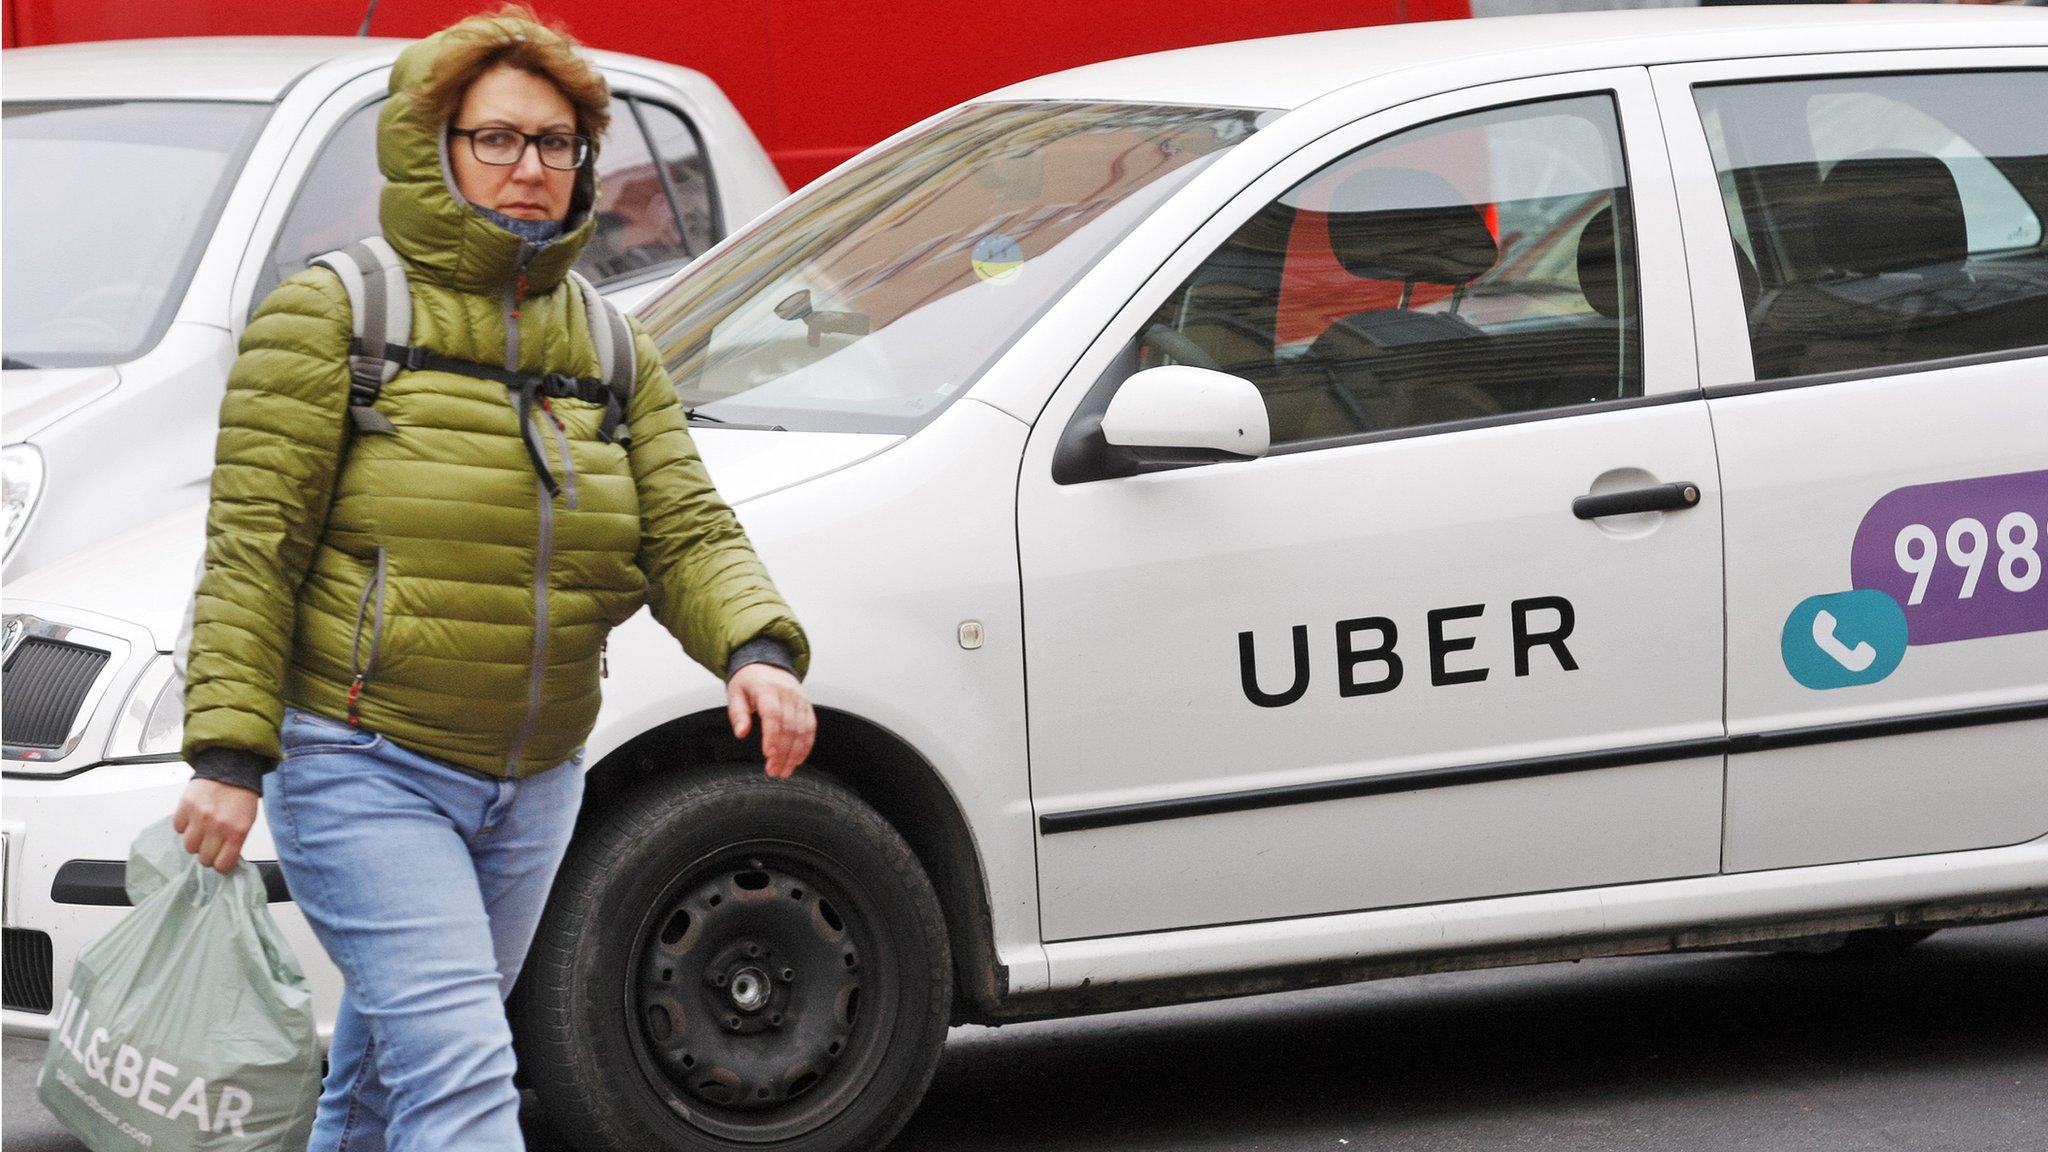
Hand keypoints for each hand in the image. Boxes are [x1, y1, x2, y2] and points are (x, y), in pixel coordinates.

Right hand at [173, 778, 260, 873]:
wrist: (231, 767)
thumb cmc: (241, 795)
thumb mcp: (247, 821)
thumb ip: (235, 841)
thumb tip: (224, 859)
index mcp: (237, 832)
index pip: (222, 864)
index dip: (220, 864)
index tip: (220, 860)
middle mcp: (217, 827)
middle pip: (203, 859)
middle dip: (207, 854)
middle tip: (211, 844)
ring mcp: (199, 818)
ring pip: (189, 847)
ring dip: (195, 841)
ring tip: (202, 829)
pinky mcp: (185, 807)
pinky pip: (178, 828)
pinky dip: (184, 825)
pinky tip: (194, 817)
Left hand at [726, 663, 815, 778]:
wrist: (768, 662)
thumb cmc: (749, 681)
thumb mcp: (735, 693)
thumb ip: (737, 714)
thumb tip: (741, 732)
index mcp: (767, 689)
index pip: (772, 714)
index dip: (772, 736)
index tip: (768, 754)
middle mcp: (787, 693)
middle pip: (789, 726)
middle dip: (783, 752)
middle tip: (774, 771)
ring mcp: (800, 699)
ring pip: (802, 730)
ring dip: (795, 753)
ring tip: (785, 770)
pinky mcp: (807, 705)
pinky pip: (811, 728)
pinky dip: (806, 746)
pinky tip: (798, 759)